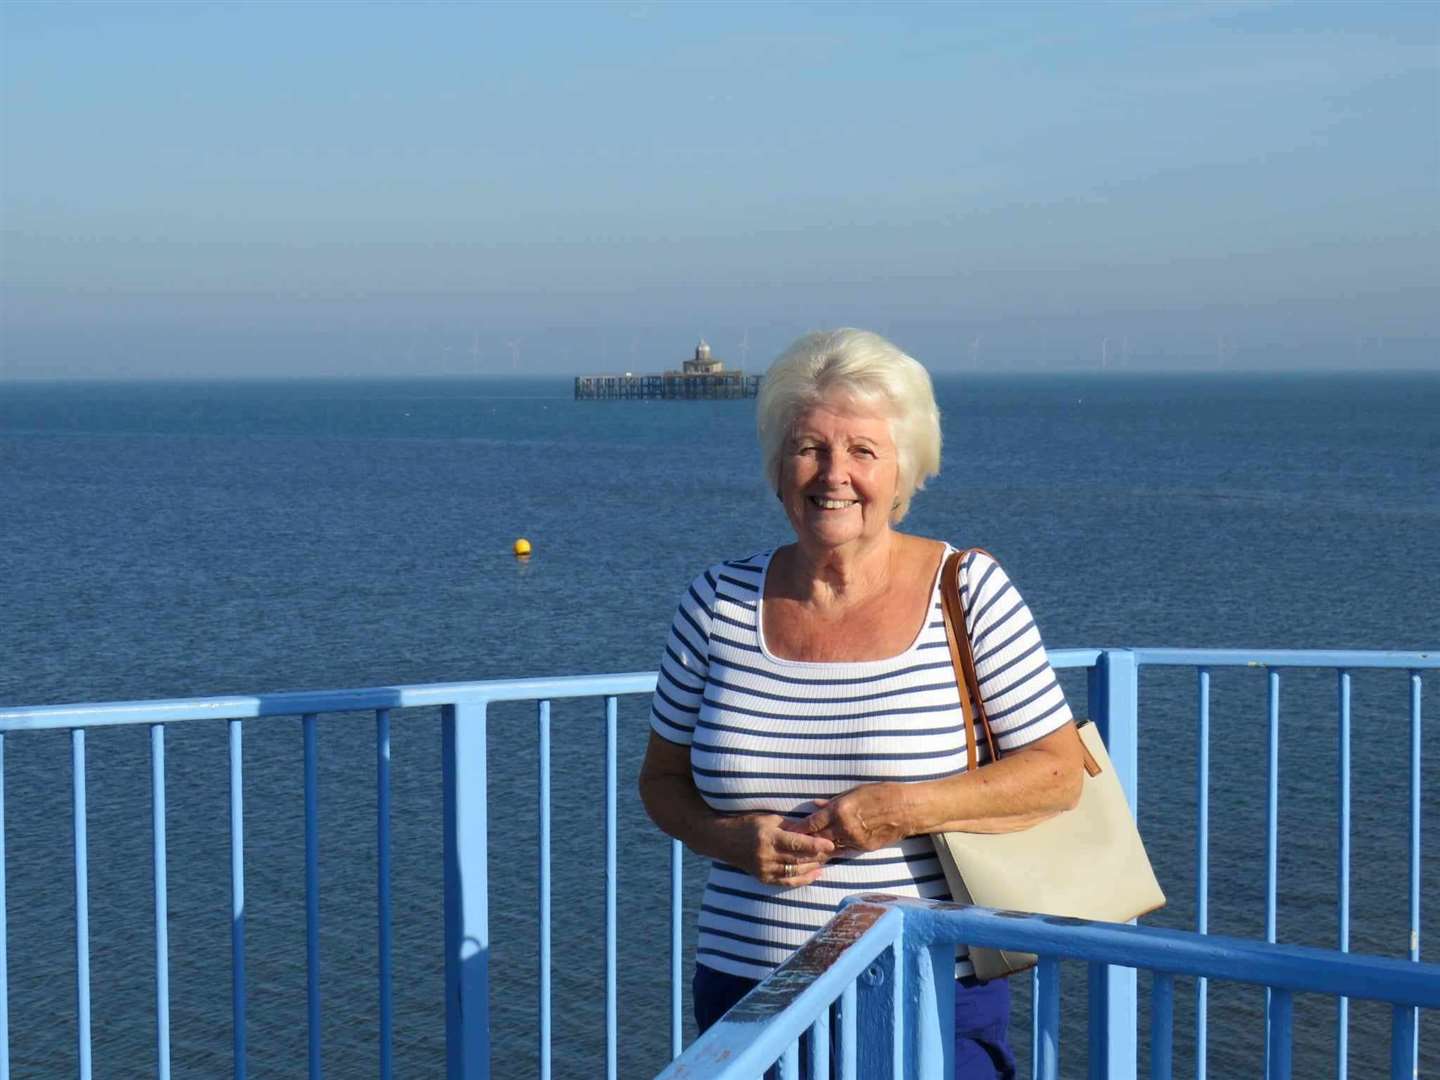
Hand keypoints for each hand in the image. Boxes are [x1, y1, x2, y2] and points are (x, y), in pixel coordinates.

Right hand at [723, 813, 835, 887]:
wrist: (723, 840)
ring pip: (795, 871)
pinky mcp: (763, 878)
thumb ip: (790, 826)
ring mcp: (764, 869)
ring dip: (813, 866)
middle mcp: (766, 855)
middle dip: (818, 856)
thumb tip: (812, 828)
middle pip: (798, 858)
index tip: (831, 844)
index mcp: (768, 837)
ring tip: (828, 859)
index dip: (815, 845)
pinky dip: (803, 879)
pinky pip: (787, 881)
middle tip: (835, 851)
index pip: (796, 843)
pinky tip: (816, 873)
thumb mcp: (769, 819)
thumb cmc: (748, 824)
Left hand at [786, 783, 910, 853]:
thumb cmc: (882, 793)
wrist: (907, 809)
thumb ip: (833, 801)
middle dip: (805, 842)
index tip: (787, 831)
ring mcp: (855, 840)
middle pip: (818, 838)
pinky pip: (845, 850)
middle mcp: (845, 828)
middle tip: (790, 845)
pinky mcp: (865, 848)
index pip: (812, 823)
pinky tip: (826, 853)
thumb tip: (815, 805)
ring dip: (818, 849)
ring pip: (830, 847)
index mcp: (840, 810)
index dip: (798, 828)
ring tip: (803, 852)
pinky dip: (835, 850)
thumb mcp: (855, 791)